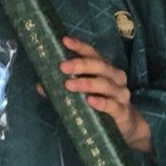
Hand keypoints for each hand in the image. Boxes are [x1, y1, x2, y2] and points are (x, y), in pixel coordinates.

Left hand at [54, 36, 151, 155]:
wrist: (124, 124)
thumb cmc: (100, 103)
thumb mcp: (82, 93)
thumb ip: (62, 88)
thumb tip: (40, 85)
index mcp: (104, 68)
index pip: (92, 53)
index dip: (79, 46)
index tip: (64, 41)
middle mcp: (115, 77)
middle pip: (99, 66)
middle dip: (81, 64)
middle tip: (63, 67)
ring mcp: (121, 93)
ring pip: (105, 84)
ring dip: (87, 83)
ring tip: (69, 85)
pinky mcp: (122, 110)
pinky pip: (112, 105)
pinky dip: (101, 102)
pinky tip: (90, 101)